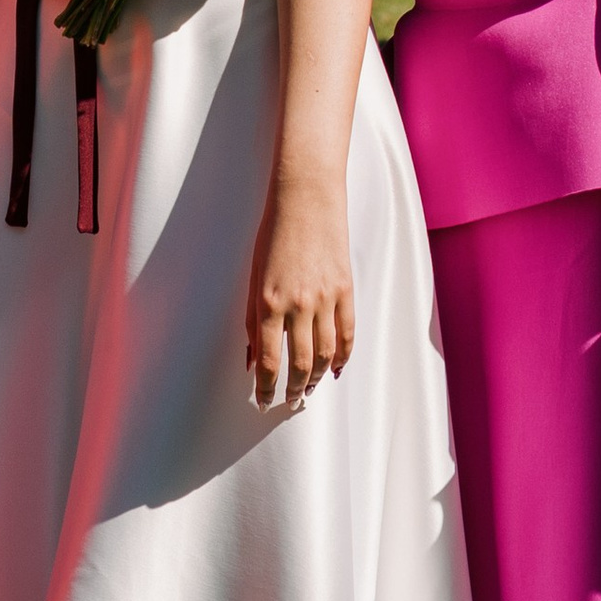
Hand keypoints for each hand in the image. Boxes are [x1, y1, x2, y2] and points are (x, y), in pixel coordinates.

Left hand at [246, 174, 354, 407]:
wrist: (306, 197)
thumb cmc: (273, 233)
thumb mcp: (253, 276)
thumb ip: (253, 320)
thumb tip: (252, 359)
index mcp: (269, 302)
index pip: (269, 361)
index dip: (266, 387)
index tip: (264, 400)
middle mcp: (299, 305)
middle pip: (301, 364)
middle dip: (294, 390)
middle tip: (289, 402)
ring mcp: (326, 299)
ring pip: (327, 354)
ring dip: (317, 378)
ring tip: (309, 390)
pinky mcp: (346, 290)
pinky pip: (348, 333)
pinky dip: (343, 356)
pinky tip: (336, 369)